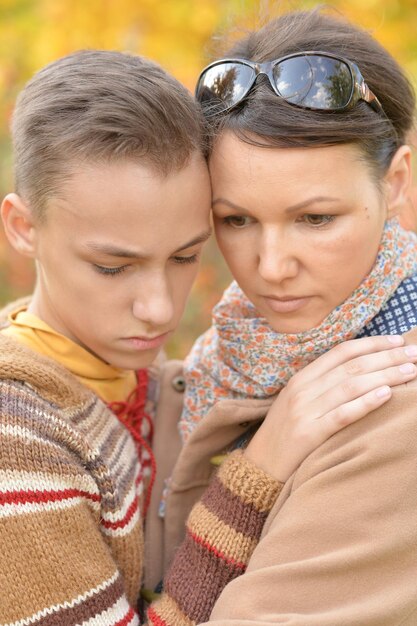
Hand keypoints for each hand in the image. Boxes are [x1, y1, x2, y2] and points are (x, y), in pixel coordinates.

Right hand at [244, 335, 416, 481]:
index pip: (341, 352)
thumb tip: (362, 372)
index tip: (397, 340)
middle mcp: (303, 389)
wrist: (259, 467)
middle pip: (351, 366)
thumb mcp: (298, 402)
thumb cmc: (286, 434)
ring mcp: (304, 410)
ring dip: (384, 376)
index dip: (371, 344)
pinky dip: (365, 403)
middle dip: (386, 357)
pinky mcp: (308, 434)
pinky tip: (386, 395)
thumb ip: (323, 386)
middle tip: (414, 353)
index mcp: (301, 378)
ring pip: (350, 386)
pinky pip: (341, 415)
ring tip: (410, 372)